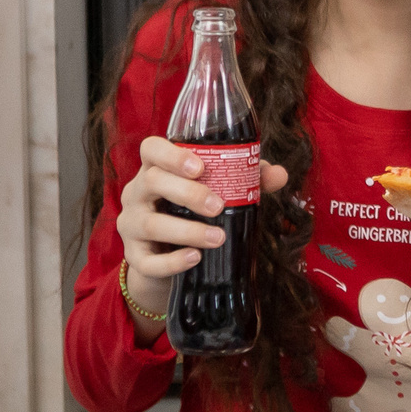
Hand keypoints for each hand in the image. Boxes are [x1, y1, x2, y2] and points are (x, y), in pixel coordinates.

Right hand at [117, 135, 289, 338]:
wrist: (165, 259)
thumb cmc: (190, 213)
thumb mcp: (214, 192)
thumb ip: (246, 179)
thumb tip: (279, 175)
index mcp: (156, 169)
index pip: (151, 149)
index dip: (171, 154)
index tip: (199, 166)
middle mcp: (137, 192)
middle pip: (152, 181)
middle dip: (187, 193)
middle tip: (218, 205)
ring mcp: (130, 224)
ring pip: (150, 223)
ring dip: (187, 230)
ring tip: (218, 238)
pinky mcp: (133, 256)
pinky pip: (148, 261)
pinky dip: (172, 262)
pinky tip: (194, 258)